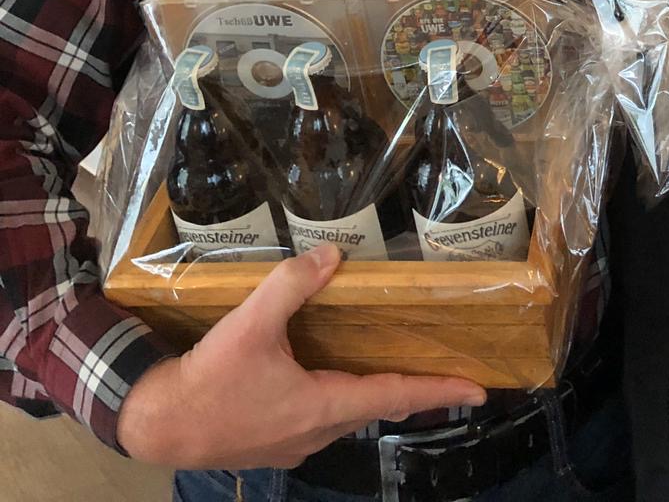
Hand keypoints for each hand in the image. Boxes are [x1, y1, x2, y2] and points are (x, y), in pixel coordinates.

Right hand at [116, 243, 485, 469]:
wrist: (159, 423)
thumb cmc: (208, 379)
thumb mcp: (251, 324)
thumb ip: (291, 285)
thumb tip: (332, 256)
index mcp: (321, 404)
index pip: (394, 395)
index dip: (437, 390)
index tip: (478, 391)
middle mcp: (317, 431)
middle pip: (375, 407)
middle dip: (411, 392)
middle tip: (444, 377)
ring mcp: (295, 443)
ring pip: (347, 417)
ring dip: (372, 396)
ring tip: (394, 373)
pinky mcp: (274, 443)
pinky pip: (321, 421)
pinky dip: (339, 401)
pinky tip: (330, 382)